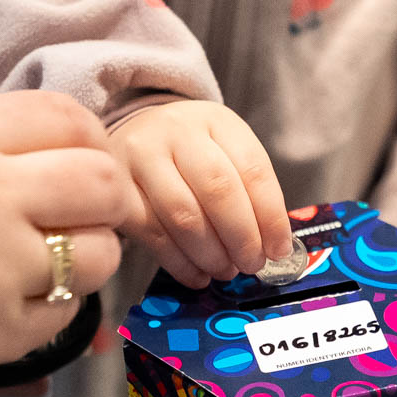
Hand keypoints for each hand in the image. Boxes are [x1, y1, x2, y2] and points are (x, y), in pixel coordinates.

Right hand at [0, 90, 131, 396]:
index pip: (65, 116)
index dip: (93, 142)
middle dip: (112, 201)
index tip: (90, 163)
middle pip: (103, 182)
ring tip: (47, 265)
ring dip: (86, 259)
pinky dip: (49, 310)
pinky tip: (6, 305)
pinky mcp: (0, 330)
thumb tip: (59, 145)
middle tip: (94, 217)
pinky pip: (67, 313)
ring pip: (98, 253)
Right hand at [109, 100, 291, 287]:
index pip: (253, 169)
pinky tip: (197, 275)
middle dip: (242, 238)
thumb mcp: (226, 152)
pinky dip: (180, 263)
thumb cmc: (191, 152)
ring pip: (183, 215)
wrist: (135, 131)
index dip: (271, 217)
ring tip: (225, 270)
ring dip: (211, 254)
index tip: (279, 250)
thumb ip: (250, 193)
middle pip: (218, 190)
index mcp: (216, 121)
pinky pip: (152, 233)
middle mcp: (177, 132)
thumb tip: (274, 248)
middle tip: (252, 265)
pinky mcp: (117, 187)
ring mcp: (142, 156)